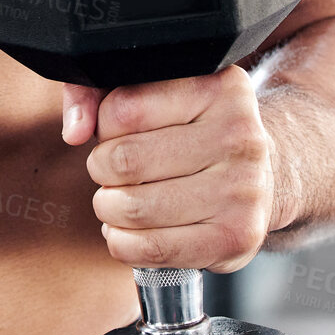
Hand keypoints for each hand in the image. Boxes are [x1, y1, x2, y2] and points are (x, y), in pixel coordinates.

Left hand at [62, 67, 274, 273]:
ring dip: (109, 207)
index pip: (123, 108)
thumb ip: (96, 92)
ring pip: (134, 208)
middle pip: (125, 160)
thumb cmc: (190, 128)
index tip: (115, 130)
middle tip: (112, 169)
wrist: (260, 175)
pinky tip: (130, 229)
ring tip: (120, 198)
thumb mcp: (152, 90)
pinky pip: (153, 248)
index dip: (103, 125)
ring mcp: (243, 189)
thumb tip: (74, 130)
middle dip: (101, 169)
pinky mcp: (237, 237)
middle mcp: (239, 135)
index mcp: (217, 87)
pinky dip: (123, 242)